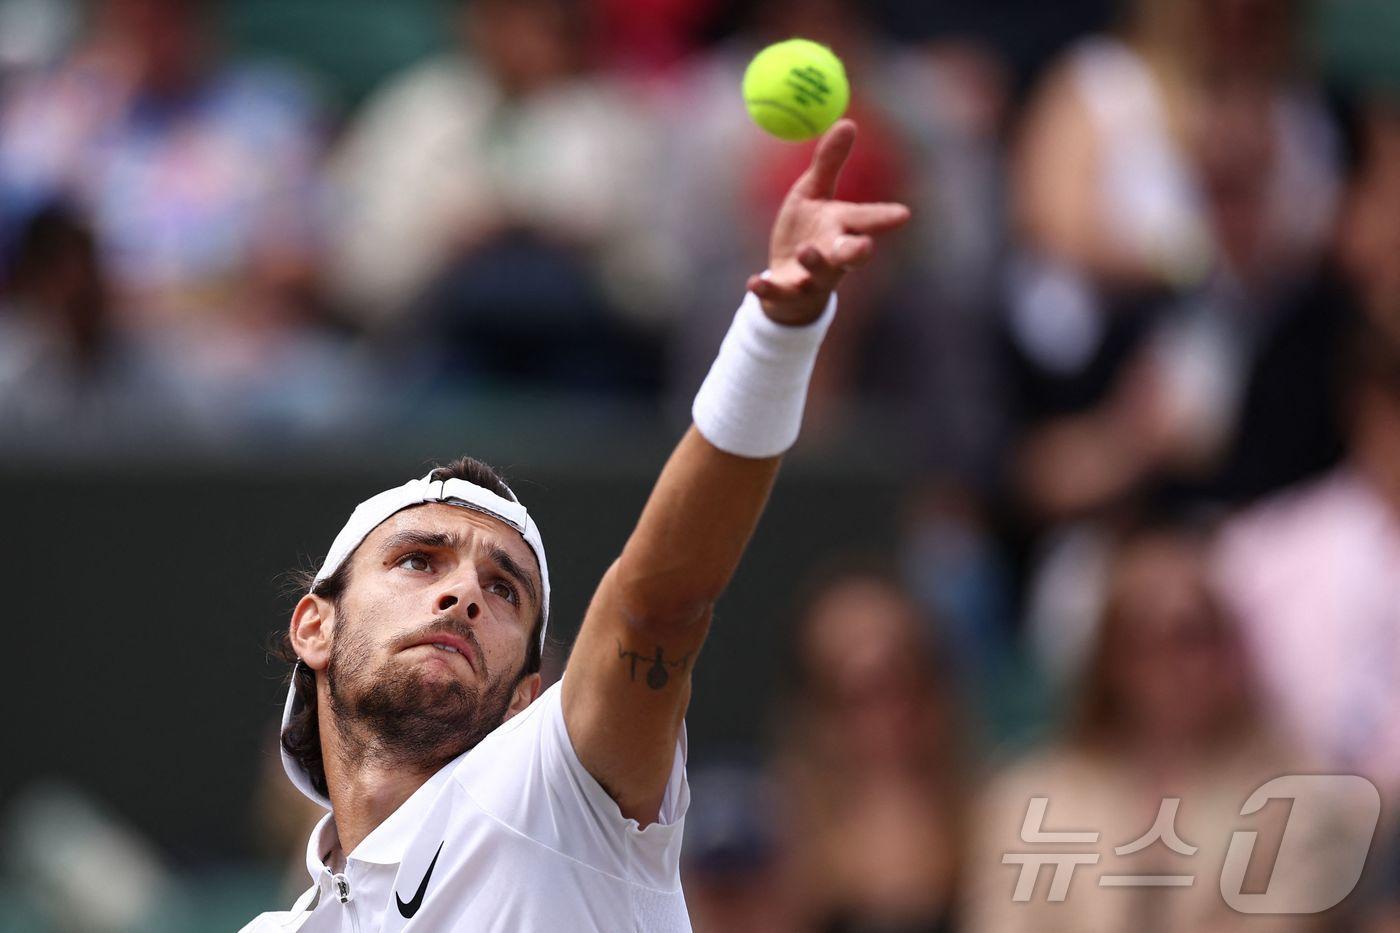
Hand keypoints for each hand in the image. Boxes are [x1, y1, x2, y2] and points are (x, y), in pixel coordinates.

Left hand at [747, 119, 911, 324]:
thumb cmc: (806, 232)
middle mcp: (833, 256)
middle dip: (858, 251)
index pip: (866, 221)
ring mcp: (812, 278)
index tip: (903, 214)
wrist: (786, 280)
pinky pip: (779, 294)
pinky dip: (767, 290)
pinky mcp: (787, 294)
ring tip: (806, 250)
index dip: (883, 218)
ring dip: (815, 263)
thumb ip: (829, 163)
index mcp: (842, 228)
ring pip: (820, 274)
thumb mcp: (813, 194)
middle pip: (852, 255)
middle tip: (863, 246)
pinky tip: (754, 282)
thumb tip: (848, 122)